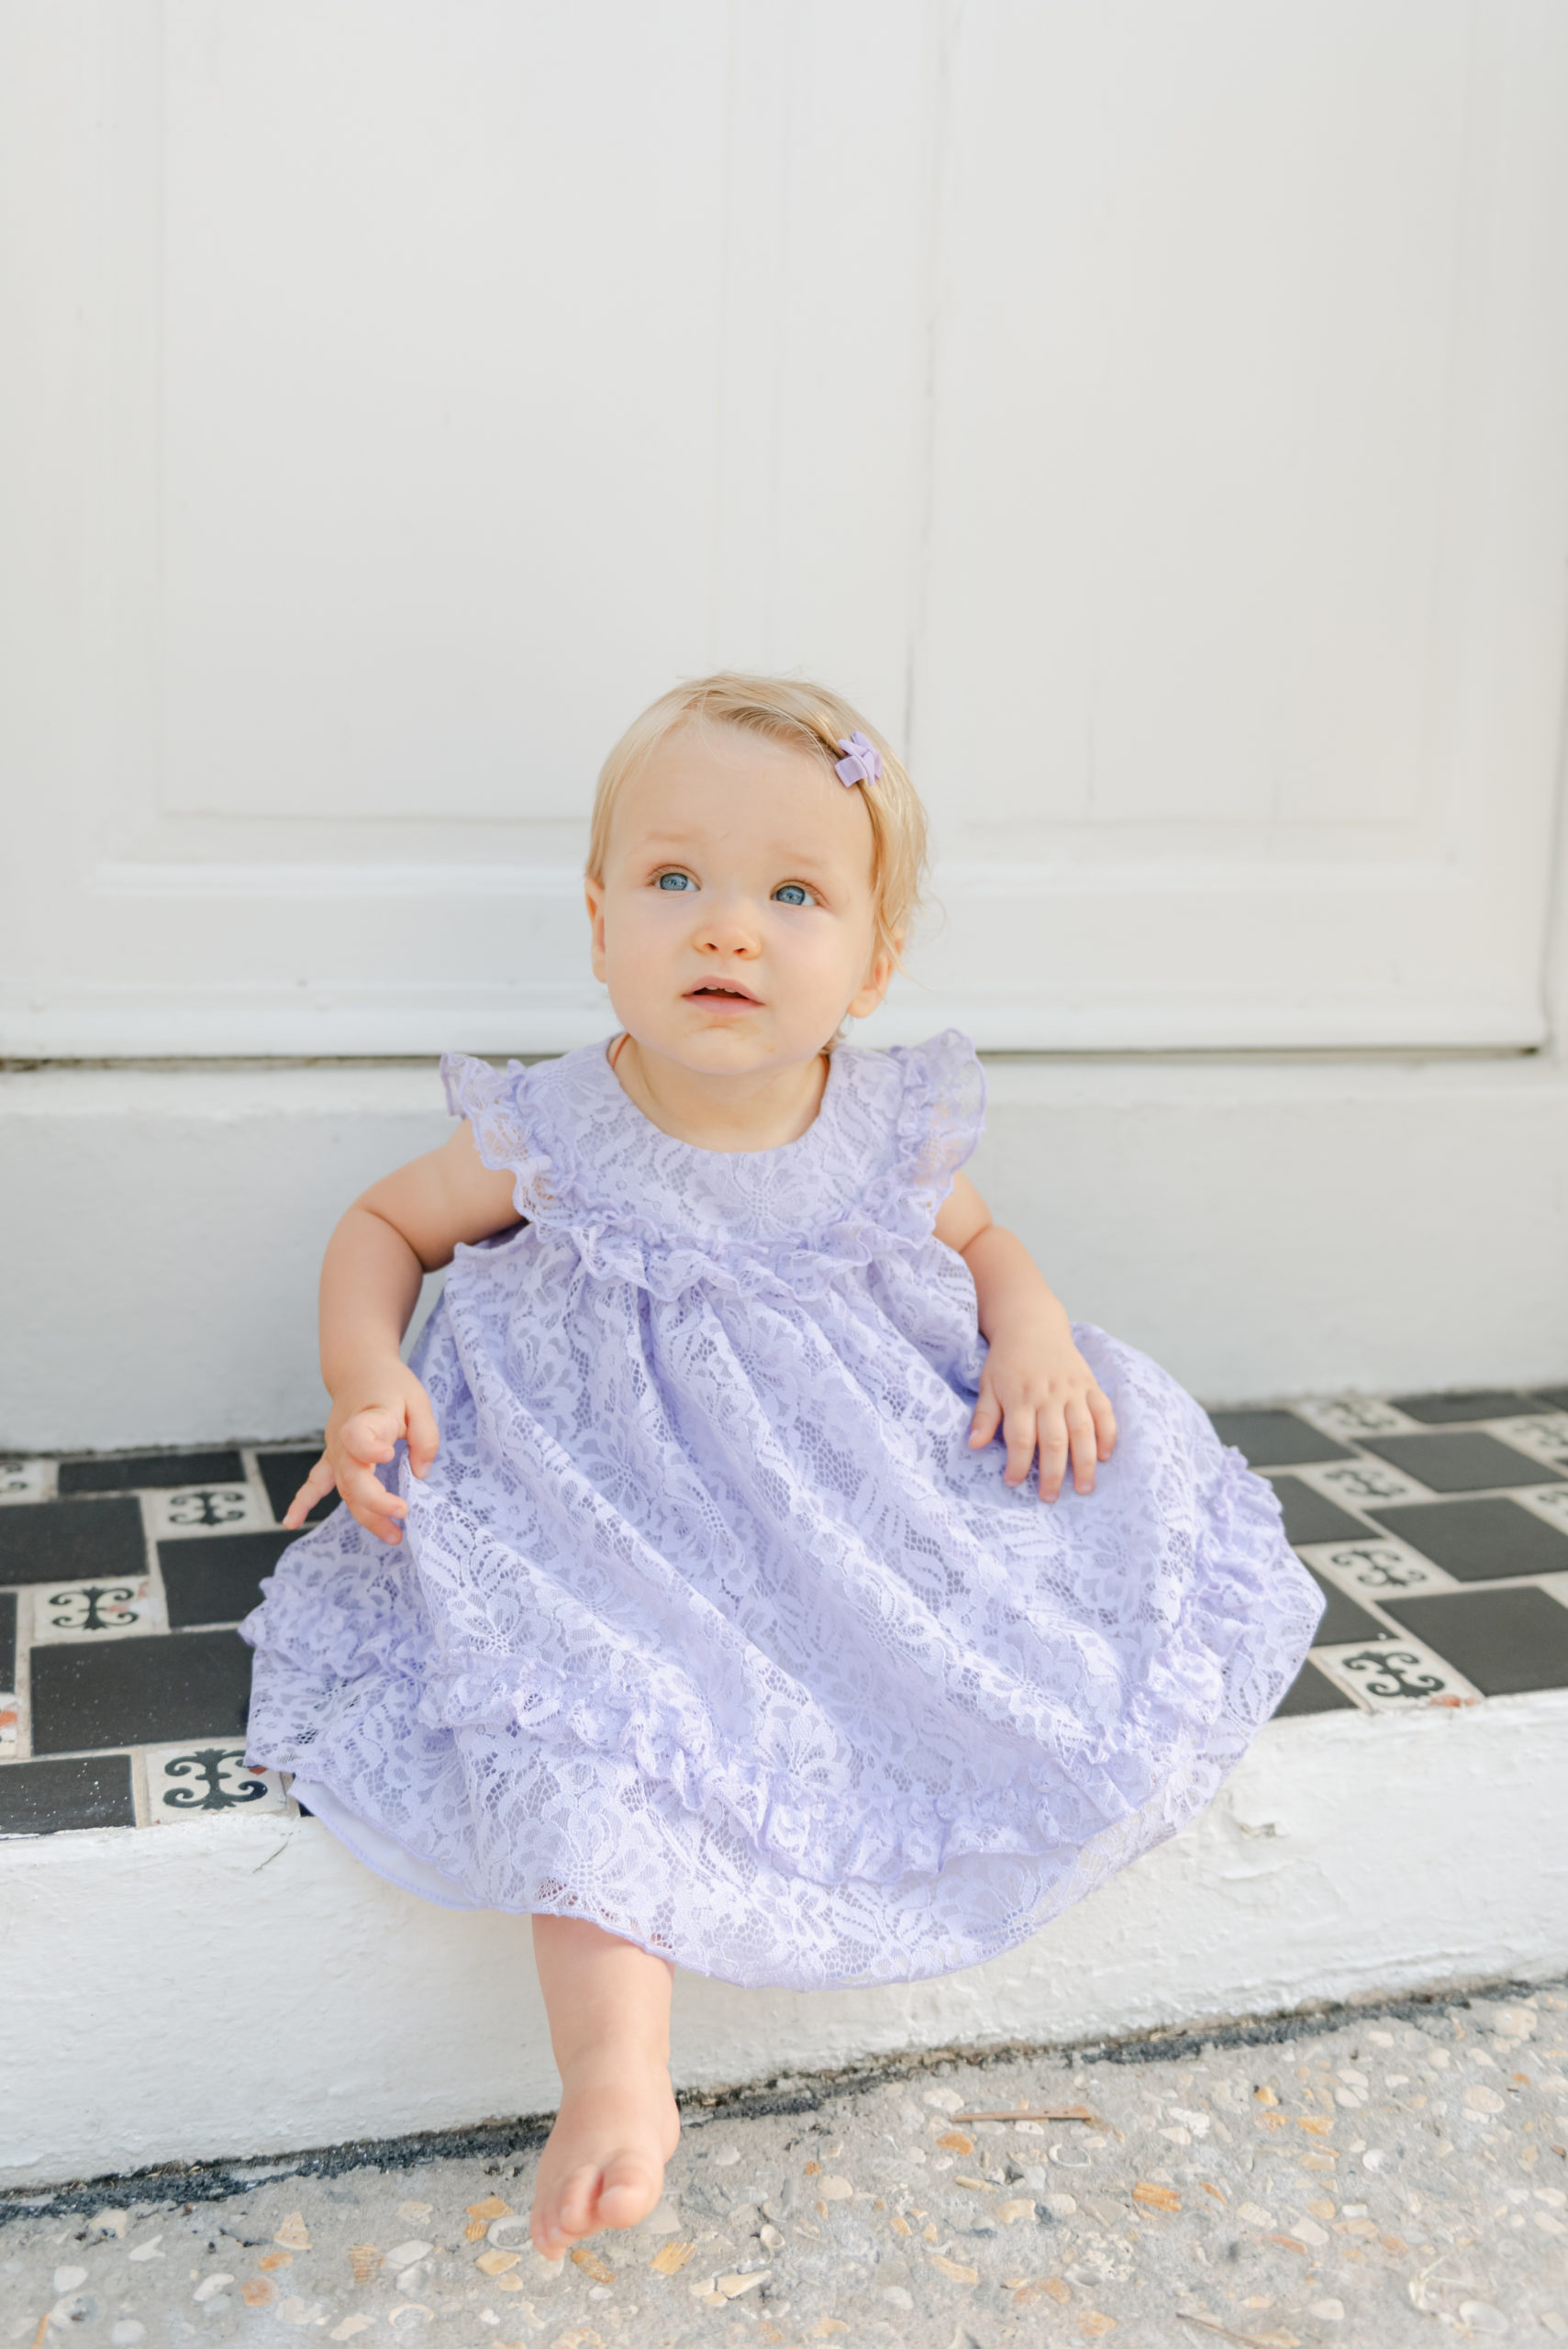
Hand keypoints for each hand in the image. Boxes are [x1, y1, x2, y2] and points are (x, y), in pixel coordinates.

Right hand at [283, 1360, 440, 1544]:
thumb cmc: (391, 1384)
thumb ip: (424, 1437)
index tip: (387, 1455)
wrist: (359, 1368)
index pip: (358, 1435)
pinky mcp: (333, 1456)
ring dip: (365, 1515)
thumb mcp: (419, 1401)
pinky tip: (290, 1522)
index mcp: (368, 1418)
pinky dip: (303, 1502)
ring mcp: (336, 1450)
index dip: (369, 1448)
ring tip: (392, 1535)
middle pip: (351, 1476)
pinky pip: (315, 1482)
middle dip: (376, 1502)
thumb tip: (420, 1474)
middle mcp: (345, 1438)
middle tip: (404, 1512)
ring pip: (344, 1489)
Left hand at [968, 1331, 1116, 1500]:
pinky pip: (1104, 1411)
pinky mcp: (1090, 1384)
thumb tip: (973, 1445)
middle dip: (1052, 1473)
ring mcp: (1072, 1389)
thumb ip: (984, 1416)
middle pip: (1053, 1440)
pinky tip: (1106, 1456)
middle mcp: (1048, 1394)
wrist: (1031, 1325)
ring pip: (1082, 1430)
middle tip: (1050, 1498)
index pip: (1020, 1438)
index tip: (1013, 1483)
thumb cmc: (1006, 1360)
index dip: (1017, 1464)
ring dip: (1085, 1461)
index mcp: (1020, 1396)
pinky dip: (1108, 1434)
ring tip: (1083, 1488)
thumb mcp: (988, 1384)